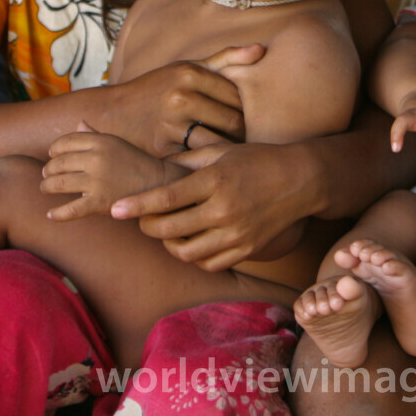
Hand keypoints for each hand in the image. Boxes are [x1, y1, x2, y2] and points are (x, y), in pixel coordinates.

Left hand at [41, 122, 178, 219]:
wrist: (158, 184)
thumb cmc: (135, 163)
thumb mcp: (116, 144)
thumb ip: (95, 135)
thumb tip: (78, 124)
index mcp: (101, 141)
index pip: (65, 142)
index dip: (54, 150)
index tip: (51, 156)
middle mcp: (97, 158)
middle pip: (59, 163)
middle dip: (49, 170)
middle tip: (46, 175)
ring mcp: (97, 180)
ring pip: (59, 184)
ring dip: (47, 187)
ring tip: (46, 189)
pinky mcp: (100, 202)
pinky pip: (71, 209)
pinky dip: (57, 213)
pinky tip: (50, 215)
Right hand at [95, 44, 262, 155]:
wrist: (110, 115)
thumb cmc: (156, 90)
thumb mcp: (185, 68)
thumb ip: (224, 59)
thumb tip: (261, 50)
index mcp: (190, 73)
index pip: (238, 97)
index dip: (244, 112)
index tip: (239, 121)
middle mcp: (181, 95)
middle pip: (233, 122)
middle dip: (240, 134)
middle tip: (240, 142)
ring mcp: (171, 123)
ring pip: (219, 142)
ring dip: (227, 151)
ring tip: (229, 154)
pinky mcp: (162, 148)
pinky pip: (198, 159)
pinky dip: (206, 163)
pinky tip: (208, 165)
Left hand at [111, 141, 318, 270]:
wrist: (301, 180)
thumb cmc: (257, 160)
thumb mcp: (222, 151)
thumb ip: (186, 162)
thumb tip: (153, 169)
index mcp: (215, 181)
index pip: (166, 199)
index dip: (137, 206)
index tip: (115, 210)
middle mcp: (224, 210)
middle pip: (169, 229)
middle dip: (147, 226)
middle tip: (142, 218)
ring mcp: (237, 234)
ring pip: (185, 253)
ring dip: (168, 244)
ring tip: (167, 230)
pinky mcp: (247, 250)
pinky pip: (208, 263)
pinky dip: (193, 256)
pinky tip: (191, 241)